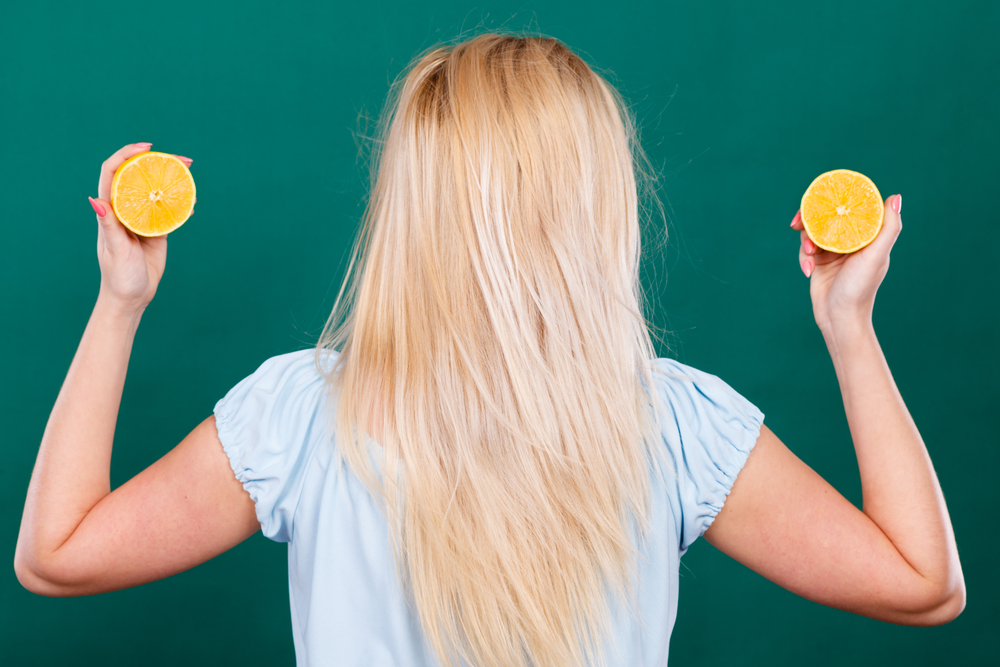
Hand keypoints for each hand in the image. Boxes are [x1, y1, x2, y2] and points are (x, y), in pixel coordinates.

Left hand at [89, 143, 193, 314]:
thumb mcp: (116, 250)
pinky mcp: (156, 231)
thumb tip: (96, 200)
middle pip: (138, 177)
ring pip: (155, 192)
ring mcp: (141, 220)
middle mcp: (125, 211)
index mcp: (110, 211)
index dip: (126, 155)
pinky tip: (191, 202)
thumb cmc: (118, 276)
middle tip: (181, 159)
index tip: (147, 148)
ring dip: (172, 181)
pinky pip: (168, 212)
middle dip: (157, 163)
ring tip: (190, 174)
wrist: (132, 297)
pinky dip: (181, 204)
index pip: (113, 173)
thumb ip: (109, 225)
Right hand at [791, 194, 901, 335]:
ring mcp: (834, 251)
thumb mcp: (876, 256)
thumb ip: (888, 227)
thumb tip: (896, 197)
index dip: (839, 199)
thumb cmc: (860, 289)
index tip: (823, 198)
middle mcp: (851, 241)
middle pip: (828, 217)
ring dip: (806, 240)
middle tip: (797, 222)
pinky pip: (806, 249)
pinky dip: (804, 257)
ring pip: (814, 232)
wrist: (839, 318)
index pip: (854, 208)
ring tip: (809, 253)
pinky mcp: (819, 262)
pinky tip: (807, 270)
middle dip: (811, 218)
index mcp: (868, 236)